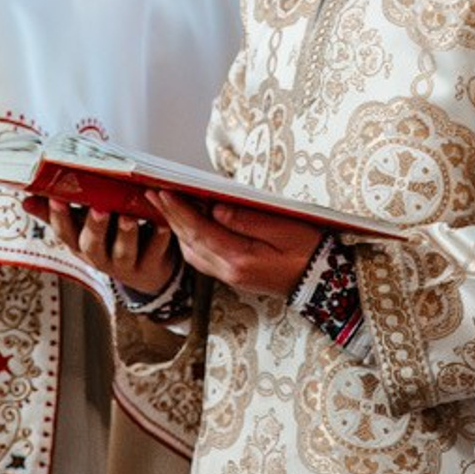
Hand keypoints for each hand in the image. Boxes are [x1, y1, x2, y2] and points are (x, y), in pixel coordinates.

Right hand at [40, 200, 180, 296]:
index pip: (65, 233)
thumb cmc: (110, 240)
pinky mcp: (149, 266)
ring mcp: (124, 264)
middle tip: (98, 208)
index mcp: (80, 245)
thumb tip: (26, 199)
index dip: (59, 217)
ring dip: (125, 234)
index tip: (56, 197)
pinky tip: (162, 223)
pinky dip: (158, 238)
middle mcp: (99, 258)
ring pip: (123, 251)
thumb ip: (57, 214)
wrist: (145, 271)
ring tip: (128, 216)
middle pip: (92, 245)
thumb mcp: (82, 229)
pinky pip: (154, 252)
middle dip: (94, 227)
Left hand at [147, 189, 323, 299]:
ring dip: (177, 228)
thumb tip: (216, 209)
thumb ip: (248, 220)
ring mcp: (230, 277)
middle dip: (170, 216)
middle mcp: (229, 271)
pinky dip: (190, 240)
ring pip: (192, 252)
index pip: (200, 231)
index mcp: (240, 258)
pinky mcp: (233, 276)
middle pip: (190, 242)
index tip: (163, 191)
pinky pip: (202, 259)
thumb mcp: (284, 229)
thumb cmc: (308, 250)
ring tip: (166, 206)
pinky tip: (188, 226)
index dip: (179, 210)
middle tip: (152, 193)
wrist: (322, 282)